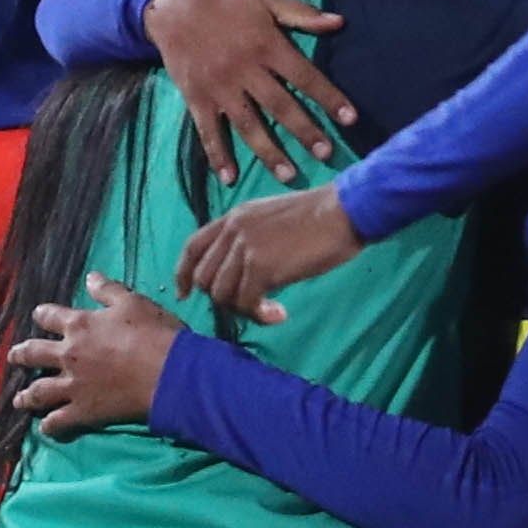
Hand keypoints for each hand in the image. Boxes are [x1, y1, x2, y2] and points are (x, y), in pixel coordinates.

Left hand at [5, 275, 184, 436]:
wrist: (169, 374)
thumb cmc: (154, 333)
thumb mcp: (132, 302)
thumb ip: (107, 290)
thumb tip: (89, 277)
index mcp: (79, 325)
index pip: (50, 316)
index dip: (43, 315)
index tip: (38, 315)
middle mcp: (68, 355)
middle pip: (34, 354)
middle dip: (21, 354)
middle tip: (14, 357)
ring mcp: (73, 385)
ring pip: (39, 391)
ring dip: (26, 396)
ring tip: (18, 400)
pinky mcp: (83, 411)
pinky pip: (59, 421)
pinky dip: (50, 426)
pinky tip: (45, 428)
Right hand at [147, 0, 352, 188]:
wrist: (172, 4)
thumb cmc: (225, 1)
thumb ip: (300, 13)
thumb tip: (340, 22)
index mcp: (266, 44)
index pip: (304, 76)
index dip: (329, 97)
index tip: (350, 118)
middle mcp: (244, 69)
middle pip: (280, 106)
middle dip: (305, 132)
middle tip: (326, 154)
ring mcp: (219, 87)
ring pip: (248, 125)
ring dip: (269, 152)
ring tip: (289, 176)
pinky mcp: (196, 98)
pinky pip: (208, 131)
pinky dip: (218, 155)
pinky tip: (229, 178)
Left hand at [170, 182, 365, 325]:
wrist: (343, 212)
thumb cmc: (320, 216)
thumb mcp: (273, 217)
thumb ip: (252, 237)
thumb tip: (245, 270)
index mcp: (235, 216)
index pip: (193, 245)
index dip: (183, 273)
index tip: (184, 293)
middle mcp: (234, 230)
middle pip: (205, 277)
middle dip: (222, 298)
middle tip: (250, 306)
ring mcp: (245, 248)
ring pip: (222, 294)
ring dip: (243, 310)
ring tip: (268, 310)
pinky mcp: (262, 266)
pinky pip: (247, 303)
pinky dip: (260, 315)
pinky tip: (280, 314)